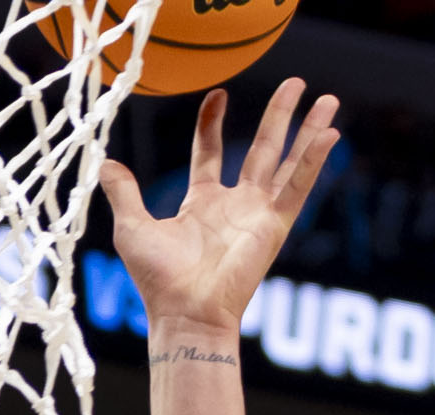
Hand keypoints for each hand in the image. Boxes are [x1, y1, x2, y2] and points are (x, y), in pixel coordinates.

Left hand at [98, 80, 338, 337]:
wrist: (184, 311)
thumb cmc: (158, 280)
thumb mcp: (133, 227)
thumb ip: (123, 193)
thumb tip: (104, 162)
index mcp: (202, 203)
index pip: (210, 152)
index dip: (213, 123)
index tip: (218, 94)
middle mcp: (235, 204)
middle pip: (263, 149)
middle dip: (279, 116)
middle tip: (294, 83)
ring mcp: (258, 214)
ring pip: (289, 162)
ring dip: (308, 130)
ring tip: (328, 98)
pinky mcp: (274, 226)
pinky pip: (299, 187)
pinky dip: (314, 161)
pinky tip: (330, 133)